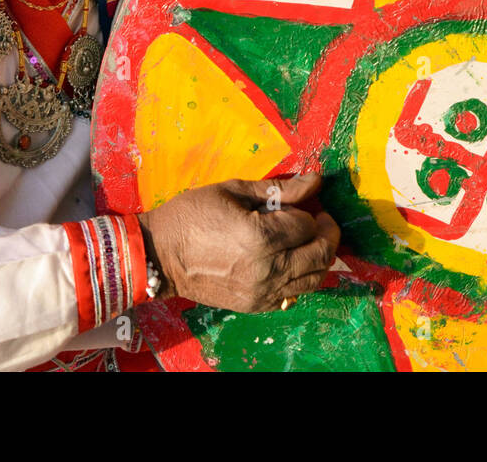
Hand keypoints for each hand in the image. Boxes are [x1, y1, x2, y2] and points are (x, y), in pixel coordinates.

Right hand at [138, 174, 339, 312]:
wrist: (159, 256)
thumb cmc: (191, 216)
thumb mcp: (233, 191)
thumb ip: (278, 189)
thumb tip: (314, 181)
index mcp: (259, 237)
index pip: (308, 225)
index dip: (309, 210)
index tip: (302, 203)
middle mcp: (267, 269)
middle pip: (321, 254)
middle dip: (327, 232)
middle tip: (320, 219)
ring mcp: (262, 292)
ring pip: (315, 278)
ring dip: (319, 256)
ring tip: (308, 240)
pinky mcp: (256, 306)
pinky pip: (295, 295)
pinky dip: (302, 277)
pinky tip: (290, 261)